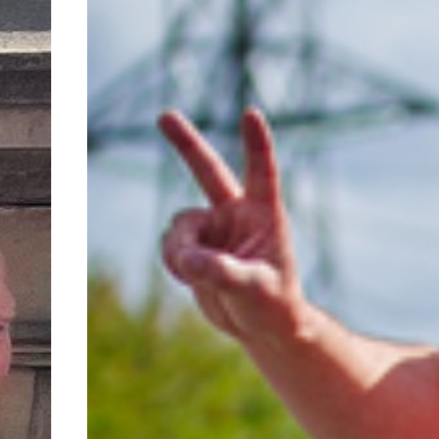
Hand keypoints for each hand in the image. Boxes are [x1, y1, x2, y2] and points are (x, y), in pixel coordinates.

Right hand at [152, 107, 309, 334]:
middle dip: (185, 143)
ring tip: (194, 273)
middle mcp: (236, 212)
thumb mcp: (253, 288)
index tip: (251, 113)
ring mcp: (213, 227)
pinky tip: (189, 277)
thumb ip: (221, 271)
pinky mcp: (194, 245)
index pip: (261, 170)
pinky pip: (169, 244)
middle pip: (208, 170)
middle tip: (165, 115)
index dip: (256, 142)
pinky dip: (173, 262)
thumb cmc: (273, 302)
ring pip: (179, 225)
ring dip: (180, 248)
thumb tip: (186, 258)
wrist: (260, 324)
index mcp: (264, 213)